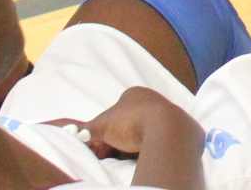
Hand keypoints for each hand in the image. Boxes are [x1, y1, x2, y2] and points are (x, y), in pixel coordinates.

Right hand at [55, 86, 203, 186]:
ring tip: (126, 157)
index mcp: (134, 93)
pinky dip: (148, 149)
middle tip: (110, 155)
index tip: (100, 147)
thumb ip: (86, 129)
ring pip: (143, 133)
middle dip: (117, 140)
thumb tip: (72, 135)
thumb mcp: (102, 125)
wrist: (166, 129)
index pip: (113, 114)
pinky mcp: (177, 130)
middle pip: (127, 124)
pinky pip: (157, 141)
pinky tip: (143, 156)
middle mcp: (151, 100)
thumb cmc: (132, 122)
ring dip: (132, 145)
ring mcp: (166, 114)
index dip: (104, 132)